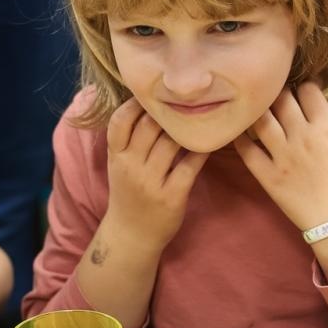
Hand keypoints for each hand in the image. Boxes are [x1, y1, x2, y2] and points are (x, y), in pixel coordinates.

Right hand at [102, 99, 208, 253]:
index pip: (119, 122)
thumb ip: (128, 138)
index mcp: (116, 156)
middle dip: (167, 111)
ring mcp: (151, 182)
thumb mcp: (119, 164)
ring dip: (187, 127)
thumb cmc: (127, 192)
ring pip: (172, 142)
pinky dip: (202, 150)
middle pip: (149, 126)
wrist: (131, 234)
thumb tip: (149, 101)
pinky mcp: (171, 196)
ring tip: (201, 115)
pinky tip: (211, 140)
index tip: (152, 93)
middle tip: (184, 99)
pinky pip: (190, 165)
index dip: (134, 104)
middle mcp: (131, 167)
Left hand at [234, 84, 327, 235]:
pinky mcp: (267, 175)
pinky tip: (241, 132)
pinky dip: (241, 138)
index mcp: (326, 128)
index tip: (306, 92)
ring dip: (259, 109)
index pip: (309, 91)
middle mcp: (301, 136)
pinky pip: (246, 150)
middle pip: (281, 98)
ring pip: (261, 119)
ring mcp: (281, 155)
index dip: (307, 87)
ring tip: (259, 110)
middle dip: (281, 92)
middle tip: (280, 98)